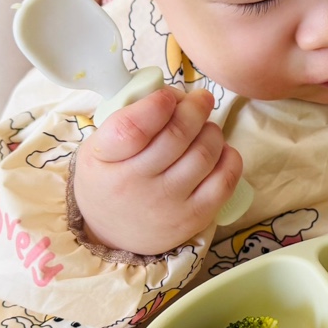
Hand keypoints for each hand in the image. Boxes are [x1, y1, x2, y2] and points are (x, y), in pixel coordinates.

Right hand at [73, 87, 242, 255]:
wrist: (109, 233)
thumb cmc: (108, 177)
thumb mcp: (97, 146)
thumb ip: (128, 117)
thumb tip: (177, 94)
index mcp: (105, 159)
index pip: (132, 128)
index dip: (157, 105)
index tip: (167, 96)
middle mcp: (135, 184)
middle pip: (177, 136)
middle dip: (195, 108)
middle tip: (200, 99)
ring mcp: (167, 203)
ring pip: (204, 153)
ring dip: (212, 131)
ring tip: (206, 128)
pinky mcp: (193, 218)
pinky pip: (223, 181)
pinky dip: (229, 158)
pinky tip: (220, 150)